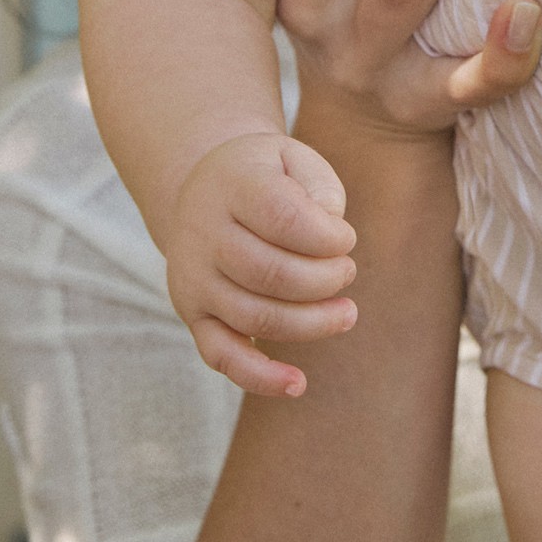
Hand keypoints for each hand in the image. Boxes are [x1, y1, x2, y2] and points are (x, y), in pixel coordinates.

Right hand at [165, 131, 357, 398]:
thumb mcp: (294, 157)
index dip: (327, 237)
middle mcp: (204, 235)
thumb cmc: (267, 177)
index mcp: (233, 187)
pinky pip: (222, 356)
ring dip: (311, 323)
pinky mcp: (194, 315)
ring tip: (346, 313)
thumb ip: (318, 186)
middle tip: (347, 272)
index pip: (283, 218)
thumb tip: (331, 228)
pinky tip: (297, 384)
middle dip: (325, 281)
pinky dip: (259, 377)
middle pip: (271, 273)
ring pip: (255, 317)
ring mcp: (194, 280)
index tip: (346, 238)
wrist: (206, 191)